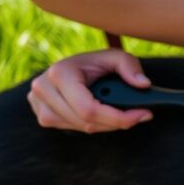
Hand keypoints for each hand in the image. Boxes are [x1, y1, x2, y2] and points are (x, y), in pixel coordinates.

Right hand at [28, 50, 152, 132]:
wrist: (73, 66)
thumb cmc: (95, 62)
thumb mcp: (115, 56)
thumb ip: (130, 66)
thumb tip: (143, 84)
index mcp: (59, 73)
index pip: (89, 109)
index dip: (118, 117)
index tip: (144, 114)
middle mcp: (43, 89)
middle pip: (86, 122)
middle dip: (117, 121)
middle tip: (141, 115)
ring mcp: (39, 105)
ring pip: (81, 128)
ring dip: (107, 124)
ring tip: (123, 113)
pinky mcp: (42, 116)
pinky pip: (72, 129)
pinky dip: (93, 124)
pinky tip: (104, 115)